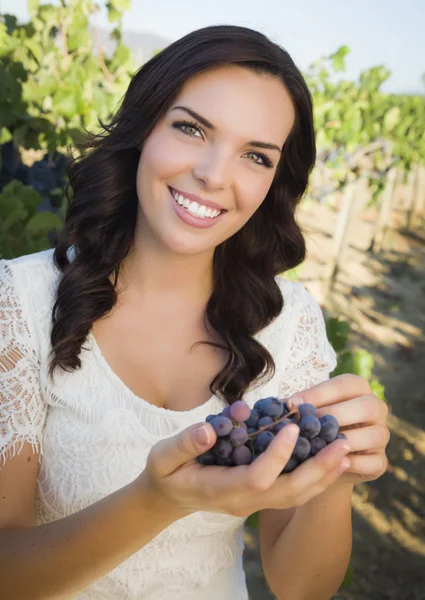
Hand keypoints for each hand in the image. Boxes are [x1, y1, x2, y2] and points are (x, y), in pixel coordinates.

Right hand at [139, 417, 350, 518]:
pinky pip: (293, 492)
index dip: (277, 454)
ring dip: (323, 474)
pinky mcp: (260, 496)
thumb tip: (209, 429)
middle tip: (342, 443)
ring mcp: (254, 503)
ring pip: (296, 496)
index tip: (292, 426)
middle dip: (318, 469)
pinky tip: (330, 458)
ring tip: (346, 449)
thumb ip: (185, 443)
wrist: (169, 496)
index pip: (257, 477)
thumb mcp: (164, 455)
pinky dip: (314, 477)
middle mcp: (243, 502)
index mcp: (221, 490)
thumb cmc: (167, 472)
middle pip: (289, 492)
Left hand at [287, 374, 389, 485]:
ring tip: (320, 446)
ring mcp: (381, 435)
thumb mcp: (308, 412)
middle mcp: (376, 408)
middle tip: (309, 425)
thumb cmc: (314, 427)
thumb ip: (300, 406)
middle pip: (367, 406)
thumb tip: (281, 405)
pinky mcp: (381, 461)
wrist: (324, 462)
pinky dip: (353, 464)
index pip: (344, 384)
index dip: (318, 393)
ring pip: (374, 434)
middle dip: (337, 414)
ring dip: (346, 440)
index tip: (293, 404)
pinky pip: (374, 462)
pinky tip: (332, 464)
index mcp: (358, 389)